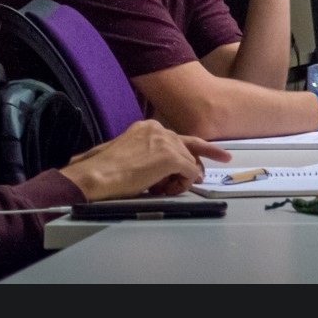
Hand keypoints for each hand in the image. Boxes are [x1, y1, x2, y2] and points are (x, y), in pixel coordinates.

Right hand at [62, 120, 231, 200]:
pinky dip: (183, 184)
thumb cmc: (105, 170)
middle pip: (190, 149)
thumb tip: (171, 169)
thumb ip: (151, 154)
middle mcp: (160, 129)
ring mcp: (167, 142)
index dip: (202, 149)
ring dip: (181, 180)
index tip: (222, 155)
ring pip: (190, 163)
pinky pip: (190, 173)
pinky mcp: (170, 157)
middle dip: (193, 165)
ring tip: (161, 190)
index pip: (181, 138)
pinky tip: (168, 189)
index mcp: (148, 127)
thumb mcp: (130, 153)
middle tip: (202, 172)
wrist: (95, 176)